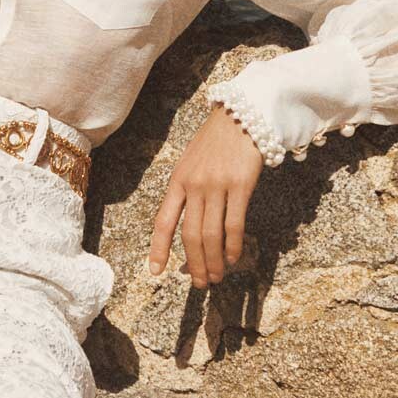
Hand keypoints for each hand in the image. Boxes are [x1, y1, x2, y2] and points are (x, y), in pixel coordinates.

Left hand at [148, 102, 266, 284]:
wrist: (242, 115)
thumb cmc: (217, 141)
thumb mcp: (192, 162)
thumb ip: (188, 191)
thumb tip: (188, 225)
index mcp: (178, 181)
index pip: (163, 221)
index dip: (158, 248)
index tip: (155, 271)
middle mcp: (194, 185)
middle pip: (189, 235)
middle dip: (194, 263)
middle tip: (201, 283)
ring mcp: (217, 185)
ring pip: (210, 234)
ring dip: (213, 261)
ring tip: (217, 276)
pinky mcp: (240, 185)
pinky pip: (234, 224)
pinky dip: (232, 245)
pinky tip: (233, 257)